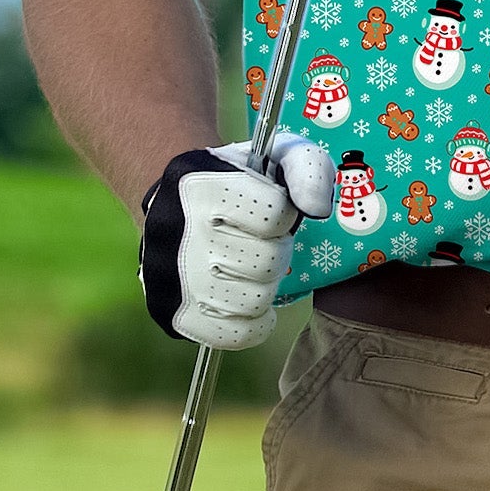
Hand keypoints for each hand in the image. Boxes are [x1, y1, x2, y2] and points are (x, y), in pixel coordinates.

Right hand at [138, 133, 334, 348]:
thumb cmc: (239, 178)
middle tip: (262, 241)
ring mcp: (172, 281)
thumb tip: (317, 210)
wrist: (175, 201)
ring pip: (253, 301)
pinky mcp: (173, 315)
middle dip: (276, 250)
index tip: (272, 210)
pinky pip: (234, 336)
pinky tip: (250, 300)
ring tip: (252, 267)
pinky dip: (253, 323)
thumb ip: (309, 169)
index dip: (285, 214)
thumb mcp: (278, 154)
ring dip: (265, 285)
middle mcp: (180, 234)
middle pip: (266, 262)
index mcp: (204, 187)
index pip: (275, 215)